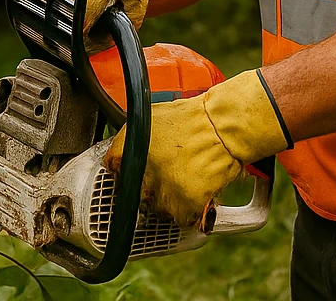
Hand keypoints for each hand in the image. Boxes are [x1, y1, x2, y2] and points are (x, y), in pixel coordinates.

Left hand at [103, 70, 288, 227]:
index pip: (112, 167)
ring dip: (168, 201)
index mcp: (128, 145)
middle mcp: (140, 168)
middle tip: (165, 177)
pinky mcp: (182, 203)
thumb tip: (125, 151)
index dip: (123, 171)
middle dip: (147, 187)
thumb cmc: (194, 118)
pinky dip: (188, 211)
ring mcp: (160, 188)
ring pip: (156, 207)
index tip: (130, 174)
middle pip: (133, 191)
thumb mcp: (153, 119)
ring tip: (183, 183)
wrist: (223, 126)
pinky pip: (179, 217)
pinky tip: (195, 194)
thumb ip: (135, 137)